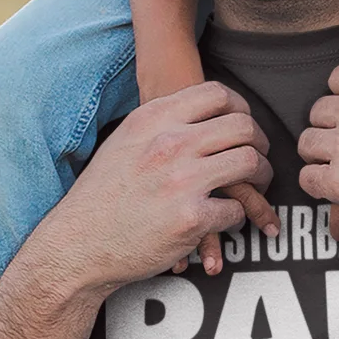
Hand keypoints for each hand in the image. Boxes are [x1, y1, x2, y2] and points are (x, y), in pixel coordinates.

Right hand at [43, 83, 272, 292]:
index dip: (241, 107)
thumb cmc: (100, 195)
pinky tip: (227, 221)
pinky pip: (237, 210)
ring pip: (250, 163)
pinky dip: (238, 218)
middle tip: (259, 157)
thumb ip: (159, 124)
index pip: (217, 94)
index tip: (243, 125)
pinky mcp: (191, 218)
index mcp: (154, 119)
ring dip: (262, 177)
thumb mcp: (124, 141)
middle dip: (260, 142)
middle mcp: (170, 143)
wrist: (76, 244)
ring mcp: (182, 180)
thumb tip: (196, 115)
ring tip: (258, 187)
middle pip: (243, 126)